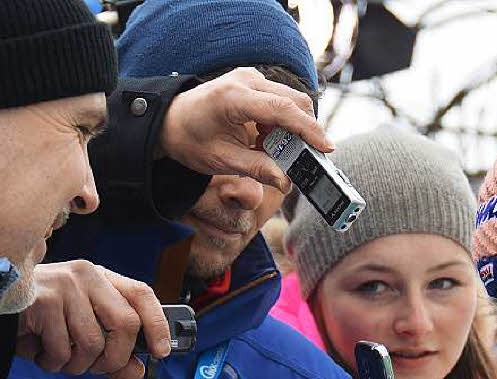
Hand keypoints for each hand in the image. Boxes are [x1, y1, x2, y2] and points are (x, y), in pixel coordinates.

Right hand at [16, 261, 170, 378]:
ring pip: (93, 344)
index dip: (157, 324)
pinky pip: (63, 351)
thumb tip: (137, 372)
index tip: (161, 352)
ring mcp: (65, 286)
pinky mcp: (43, 302)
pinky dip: (53, 364)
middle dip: (115, 358)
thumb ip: (110, 353)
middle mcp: (86, 276)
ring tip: (58, 358)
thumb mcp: (78, 335)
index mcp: (99, 279)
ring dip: (77, 365)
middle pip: (126, 324)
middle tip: (97, 370)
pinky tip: (40, 353)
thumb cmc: (37, 321)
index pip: (141, 294)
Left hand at [160, 67, 332, 192]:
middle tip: (308, 159)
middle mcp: (245, 80)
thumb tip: (286, 182)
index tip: (326, 148)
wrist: (170, 121)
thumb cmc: (191, 140)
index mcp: (234, 97)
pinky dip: (283, 122)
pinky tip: (266, 140)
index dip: (309, 130)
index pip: (283, 109)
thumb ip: (257, 169)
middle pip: (294, 101)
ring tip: (275, 152)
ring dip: (293, 128)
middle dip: (307, 131)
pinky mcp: (254, 82)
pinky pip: (280, 100)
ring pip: (291, 100)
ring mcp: (250, 77)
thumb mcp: (222, 160)